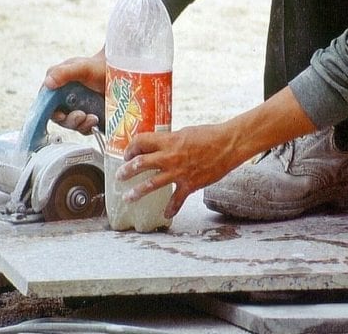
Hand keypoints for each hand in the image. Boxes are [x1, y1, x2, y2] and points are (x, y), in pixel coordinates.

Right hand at [43, 50, 104, 132]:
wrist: (121, 71)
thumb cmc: (99, 66)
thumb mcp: (81, 67)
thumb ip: (63, 73)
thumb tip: (48, 83)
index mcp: (57, 84)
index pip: (45, 102)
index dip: (49, 112)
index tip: (61, 115)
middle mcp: (64, 97)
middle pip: (59, 116)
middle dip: (69, 120)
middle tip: (81, 116)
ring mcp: (76, 107)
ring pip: (71, 124)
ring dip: (80, 124)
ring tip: (92, 118)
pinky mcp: (88, 115)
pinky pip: (83, 127)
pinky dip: (88, 127)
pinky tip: (96, 120)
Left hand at [116, 123, 251, 218]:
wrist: (229, 145)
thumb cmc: (209, 135)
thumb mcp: (185, 133)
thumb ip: (171, 141)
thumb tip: (161, 146)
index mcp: (168, 140)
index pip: (141, 142)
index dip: (131, 148)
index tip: (127, 154)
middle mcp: (169, 157)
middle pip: (140, 164)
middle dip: (126, 171)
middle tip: (119, 176)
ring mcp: (179, 172)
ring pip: (151, 184)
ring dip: (137, 192)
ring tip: (128, 198)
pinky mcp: (190, 184)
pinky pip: (177, 200)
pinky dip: (171, 209)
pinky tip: (166, 215)